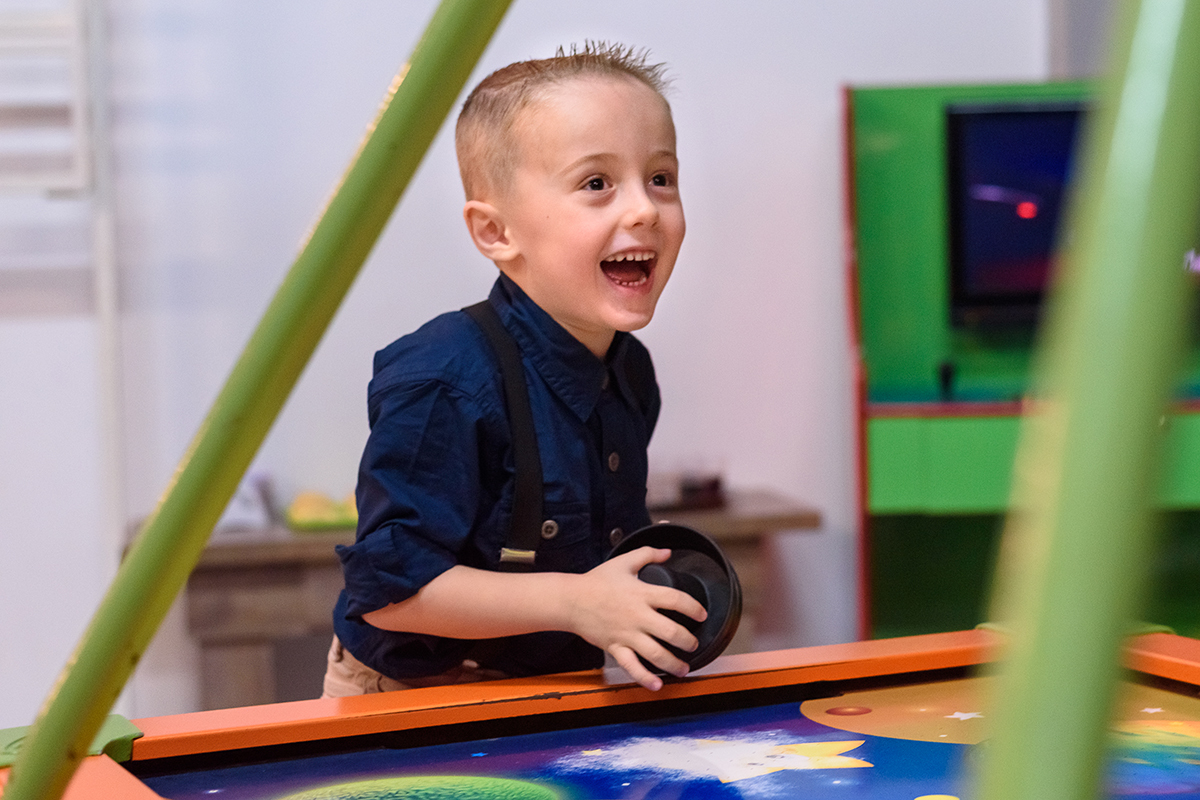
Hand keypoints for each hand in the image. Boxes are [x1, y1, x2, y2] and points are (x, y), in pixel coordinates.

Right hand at [566, 547, 707, 690]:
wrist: (571, 600)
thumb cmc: (596, 581)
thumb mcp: (624, 562)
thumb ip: (648, 554)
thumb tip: (667, 551)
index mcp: (642, 593)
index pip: (675, 600)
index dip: (693, 608)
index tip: (701, 614)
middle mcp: (637, 616)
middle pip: (671, 632)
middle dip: (688, 641)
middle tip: (693, 644)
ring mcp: (626, 634)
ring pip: (655, 654)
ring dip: (674, 663)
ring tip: (683, 667)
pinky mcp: (615, 647)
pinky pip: (632, 667)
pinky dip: (645, 678)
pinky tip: (656, 684)